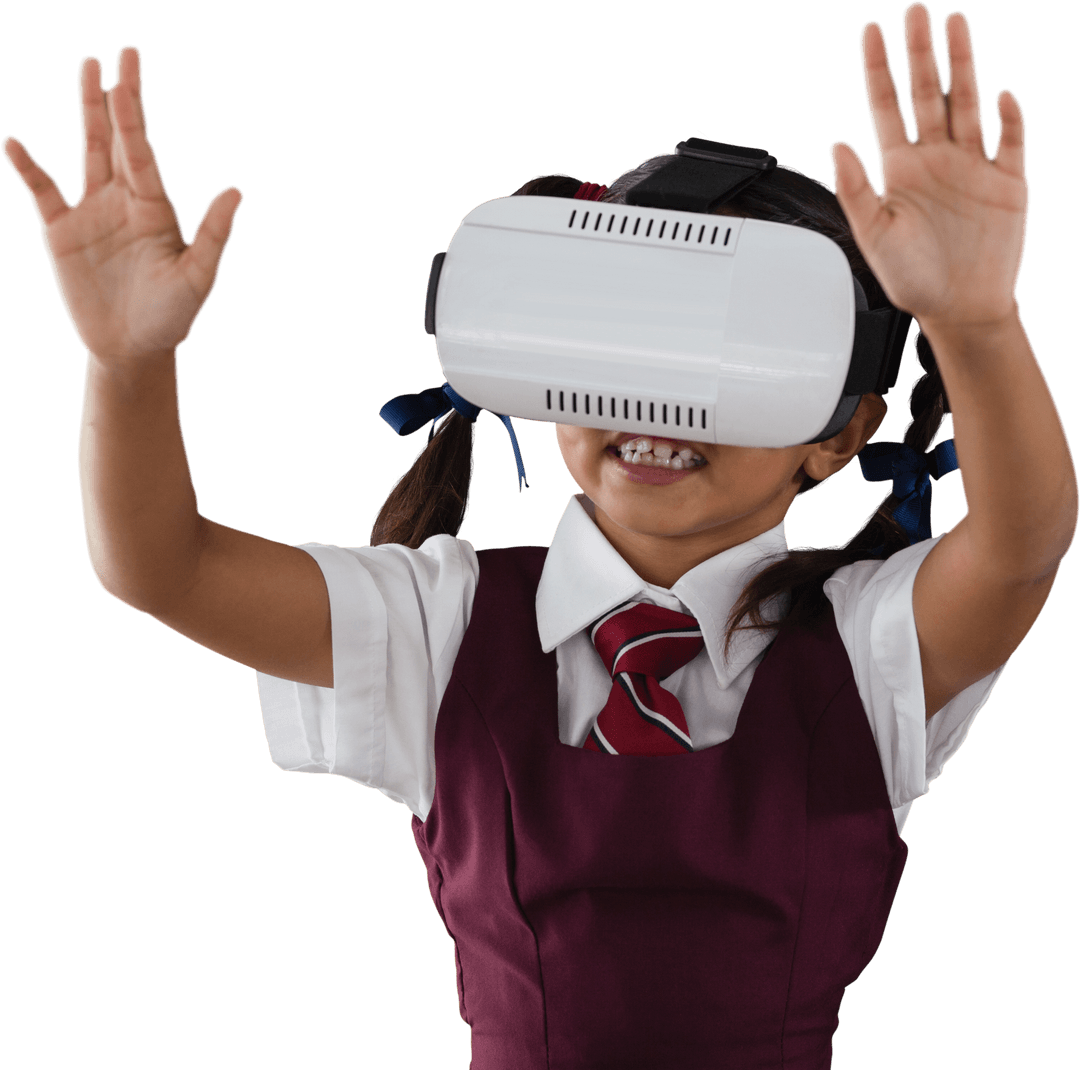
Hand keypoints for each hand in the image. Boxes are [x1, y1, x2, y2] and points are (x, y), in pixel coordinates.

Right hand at [3, 46, 242, 360]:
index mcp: (157, 207)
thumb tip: (236, 191)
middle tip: (123, 55)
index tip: (126, 85)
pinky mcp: (61, 232)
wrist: (134, 348)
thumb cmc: (173, 316)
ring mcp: (93, 212)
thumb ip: (213, 235)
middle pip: (119, 139)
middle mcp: (125, 200)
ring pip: (88, 150)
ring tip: (88, 69)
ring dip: (87, 111)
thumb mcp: (198, 278)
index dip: (133, 118)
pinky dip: (29, 168)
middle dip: (121, 99)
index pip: (143, 152)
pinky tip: (15, 144)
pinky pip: (43, 191)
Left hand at [829, 3, 1028, 329]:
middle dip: (920, 53)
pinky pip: (1012, 140)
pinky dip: (1008, 118)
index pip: (886, 107)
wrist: (960, 310)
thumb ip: (855, 191)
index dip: (878, 70)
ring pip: (967, 103)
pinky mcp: (1008, 182)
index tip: (871, 32)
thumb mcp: (874, 237)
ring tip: (954, 24)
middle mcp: (934, 160)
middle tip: (915, 11)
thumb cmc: (914, 281)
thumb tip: (838, 145)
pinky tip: (999, 97)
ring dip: (962, 64)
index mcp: (899, 170)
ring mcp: (973, 166)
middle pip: (928, 93)